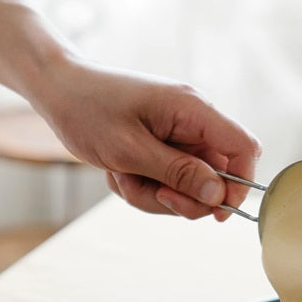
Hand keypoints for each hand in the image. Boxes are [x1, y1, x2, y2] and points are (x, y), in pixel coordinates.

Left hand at [40, 58, 261, 219]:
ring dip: (156, 194)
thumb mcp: (131, 151)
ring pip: (188, 184)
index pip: (244, 148)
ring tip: (122, 178)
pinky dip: (145, 187)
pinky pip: (168, 180)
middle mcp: (192, 120)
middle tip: (149, 193)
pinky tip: (120, 173)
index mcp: (192, 110)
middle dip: (182, 196)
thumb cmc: (89, 111)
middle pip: (216, 176)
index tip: (216, 213)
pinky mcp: (164, 144)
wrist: (57, 89)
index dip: (240, 184)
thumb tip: (219, 195)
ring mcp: (178, 133)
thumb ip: (179, 173)